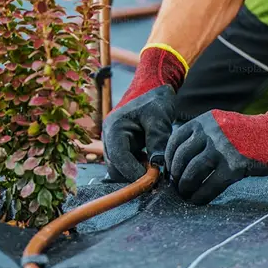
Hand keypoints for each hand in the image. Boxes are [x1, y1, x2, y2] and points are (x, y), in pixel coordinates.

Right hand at [103, 45, 186, 181]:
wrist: (153, 87)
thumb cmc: (155, 99)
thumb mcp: (159, 117)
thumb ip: (158, 140)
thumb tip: (158, 165)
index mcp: (114, 128)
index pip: (119, 158)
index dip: (133, 172)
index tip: (152, 181)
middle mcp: (109, 137)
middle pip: (115, 167)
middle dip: (134, 175)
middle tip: (156, 178)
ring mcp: (114, 142)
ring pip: (120, 168)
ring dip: (136, 172)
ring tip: (155, 170)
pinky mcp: (121, 146)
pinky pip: (126, 164)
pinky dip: (137, 167)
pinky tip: (151, 163)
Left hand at [164, 99, 267, 203]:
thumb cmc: (248, 134)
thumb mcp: (220, 124)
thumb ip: (201, 136)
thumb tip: (180, 159)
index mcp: (204, 121)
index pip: (175, 140)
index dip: (169, 158)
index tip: (170, 170)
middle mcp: (210, 133)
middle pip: (181, 158)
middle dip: (176, 175)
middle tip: (177, 186)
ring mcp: (222, 149)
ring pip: (192, 172)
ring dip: (186, 187)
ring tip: (186, 194)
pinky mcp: (234, 166)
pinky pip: (210, 185)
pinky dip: (201, 196)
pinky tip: (199, 201)